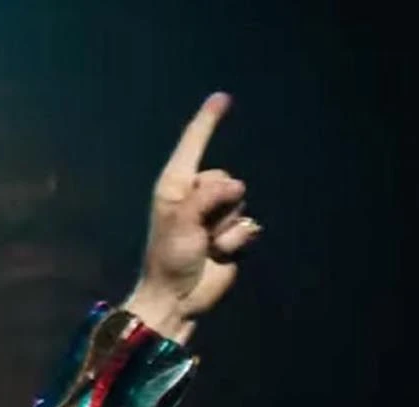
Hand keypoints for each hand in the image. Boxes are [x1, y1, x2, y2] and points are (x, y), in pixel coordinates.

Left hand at [124, 93, 262, 343]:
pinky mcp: (231, 234)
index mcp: (174, 187)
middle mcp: (195, 196)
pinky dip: (238, 241)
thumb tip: (235, 185)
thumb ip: (206, 198)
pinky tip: (221, 255)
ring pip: (240, 203)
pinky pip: (249, 226)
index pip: (193, 146)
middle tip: (198, 232)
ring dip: (226, 227)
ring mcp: (214, 215)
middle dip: (218, 204)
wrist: (178, 297)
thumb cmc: (169, 259)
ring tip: (206, 245)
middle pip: (225, 178)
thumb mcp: (180, 222)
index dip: (207, 122)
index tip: (222, 97)